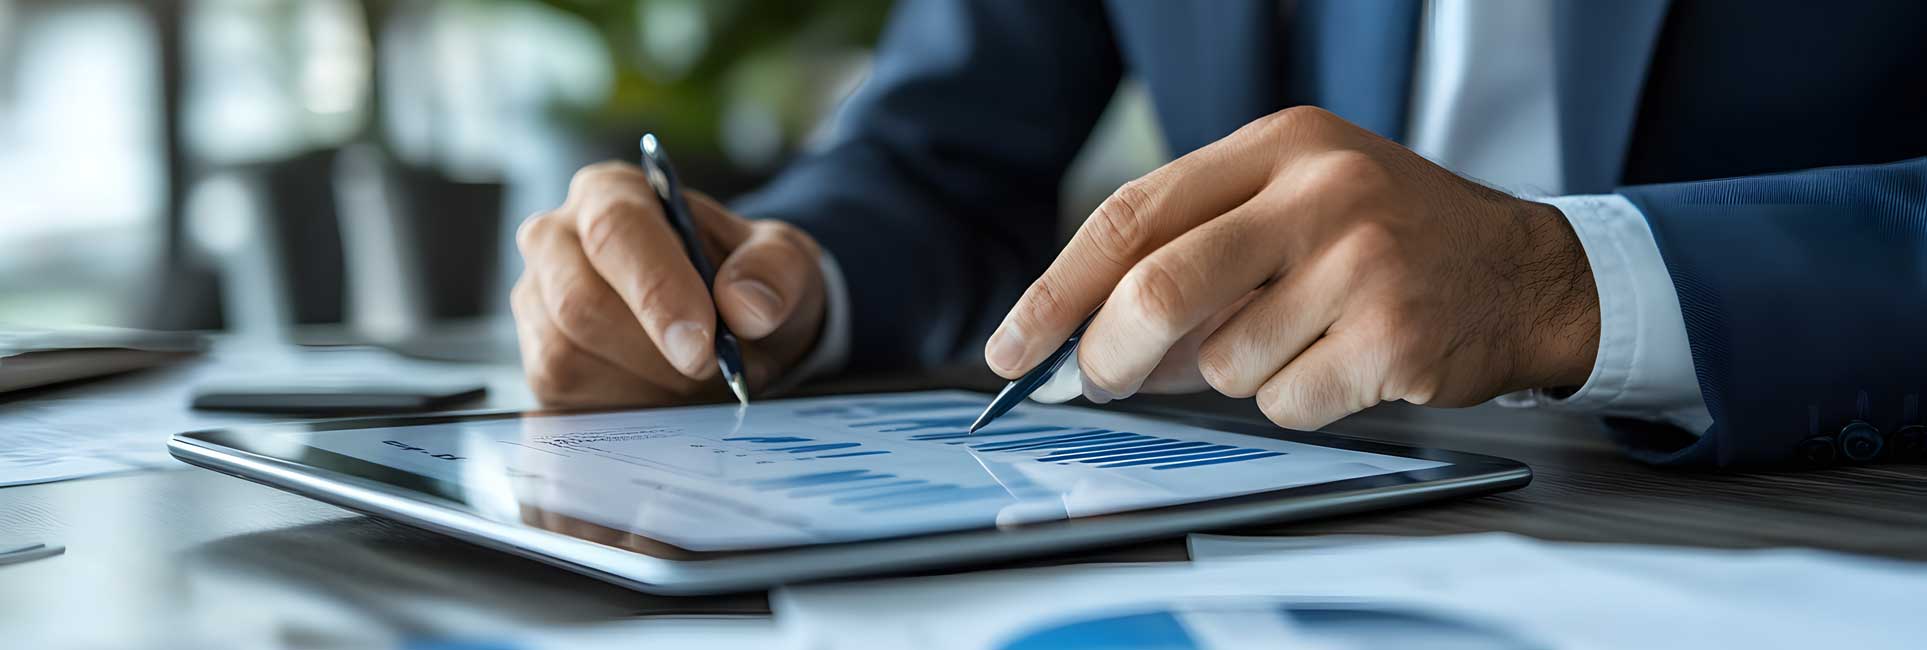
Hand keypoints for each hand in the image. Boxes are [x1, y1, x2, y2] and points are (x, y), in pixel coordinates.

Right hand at [512, 162, 826, 406]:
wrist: (737, 331)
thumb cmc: (747, 283)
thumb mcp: (784, 264)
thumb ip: (775, 272)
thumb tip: (746, 306)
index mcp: (610, 194)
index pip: (615, 230)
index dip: (657, 290)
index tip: (702, 344)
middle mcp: (556, 241)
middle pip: (578, 302)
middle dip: (654, 352)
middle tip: (710, 370)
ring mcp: (537, 304)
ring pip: (567, 357)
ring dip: (645, 385)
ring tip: (694, 379)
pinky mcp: (538, 363)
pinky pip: (566, 399)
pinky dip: (627, 409)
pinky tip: (663, 396)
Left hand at [985, 107, 1599, 429]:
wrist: (1529, 272)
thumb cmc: (1393, 238)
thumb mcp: (1297, 204)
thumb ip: (1195, 253)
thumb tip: (1084, 339)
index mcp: (1280, 145)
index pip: (1133, 214)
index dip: (1059, 287)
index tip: (1014, 343)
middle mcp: (1319, 193)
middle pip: (1160, 289)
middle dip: (1108, 354)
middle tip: (1097, 383)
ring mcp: (1361, 264)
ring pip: (1223, 362)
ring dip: (1237, 375)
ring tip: (1301, 338)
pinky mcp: (1393, 337)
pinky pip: (1286, 402)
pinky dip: (1296, 401)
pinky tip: (1344, 365)